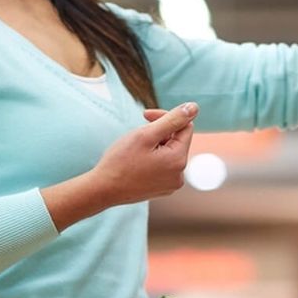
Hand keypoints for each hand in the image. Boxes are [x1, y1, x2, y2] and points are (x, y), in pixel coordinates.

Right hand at [42, 102, 198, 229]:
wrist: (103, 190)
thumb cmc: (121, 161)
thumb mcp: (146, 134)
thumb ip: (172, 119)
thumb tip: (194, 107)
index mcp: (178, 160)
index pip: (185, 126)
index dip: (166, 117)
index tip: (146, 116)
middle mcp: (180, 175)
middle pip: (177, 141)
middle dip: (159, 133)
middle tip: (137, 136)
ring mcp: (171, 184)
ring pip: (169, 153)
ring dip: (155, 145)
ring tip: (135, 152)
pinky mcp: (163, 189)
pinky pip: (163, 167)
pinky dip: (153, 159)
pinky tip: (136, 163)